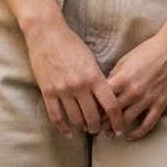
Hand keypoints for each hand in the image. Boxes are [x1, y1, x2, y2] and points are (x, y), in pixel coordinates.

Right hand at [23, 18, 124, 137]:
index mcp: (94, 77)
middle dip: (98, 128)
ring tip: (86, 129)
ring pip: (76, 119)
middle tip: (100, 130)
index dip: (118, 121)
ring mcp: (62, 90)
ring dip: (82, 127)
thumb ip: (98, 79)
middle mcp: (79, 86)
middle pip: (93, 117)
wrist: (46, 33)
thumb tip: (105, 99)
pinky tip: (68, 132)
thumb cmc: (71, 44)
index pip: (111, 106)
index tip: (120, 129)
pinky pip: (56, 116)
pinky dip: (63, 127)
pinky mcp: (48, 91)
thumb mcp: (91, 60)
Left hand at [104, 28, 166, 139]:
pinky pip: (148, 124)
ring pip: (127, 121)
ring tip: (109, 134)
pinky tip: (130, 136)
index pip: (101, 98)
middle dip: (102, 122)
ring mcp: (147, 99)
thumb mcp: (125, 59)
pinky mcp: (160, 104)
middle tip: (95, 127)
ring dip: (116, 129)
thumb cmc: (149, 50)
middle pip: (111, 112)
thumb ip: (114, 75)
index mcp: (122, 78)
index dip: (93, 107)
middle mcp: (133, 91)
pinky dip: (138, 133)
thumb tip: (105, 88)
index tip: (89, 112)